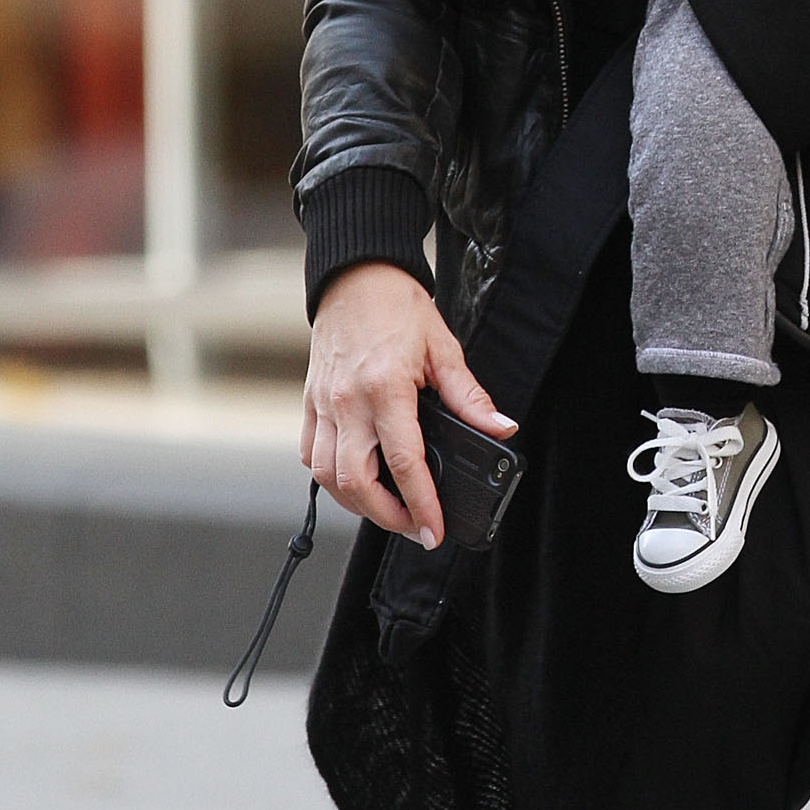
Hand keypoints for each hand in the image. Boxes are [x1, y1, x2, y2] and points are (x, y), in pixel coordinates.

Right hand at [302, 260, 517, 545]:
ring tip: (390, 512)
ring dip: (357, 505)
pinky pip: (310, 455)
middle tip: (417, 528)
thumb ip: (470, 397)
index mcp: (385, 389)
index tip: (434, 532)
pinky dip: (331, 479)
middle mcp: (347, 402)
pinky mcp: (309, 403)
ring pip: (327, 477)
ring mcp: (322, 404)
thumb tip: (501, 429)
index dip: (421, 505)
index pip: (403, 463)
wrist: (355, 277)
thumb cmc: (399, 309)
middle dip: (387, 518)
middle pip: (357, 483)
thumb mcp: (444, 349)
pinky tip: (356, 483)